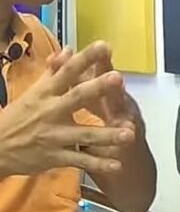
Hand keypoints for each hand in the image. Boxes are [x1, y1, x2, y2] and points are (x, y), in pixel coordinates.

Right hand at [0, 43, 135, 176]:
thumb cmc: (18, 118)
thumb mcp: (32, 93)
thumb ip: (54, 72)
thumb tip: (69, 49)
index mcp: (46, 93)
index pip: (67, 71)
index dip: (85, 58)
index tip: (104, 46)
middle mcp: (50, 112)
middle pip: (76, 97)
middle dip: (97, 88)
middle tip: (118, 78)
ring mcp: (53, 136)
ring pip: (84, 134)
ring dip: (107, 135)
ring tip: (129, 134)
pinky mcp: (55, 157)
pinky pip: (80, 160)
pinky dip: (98, 164)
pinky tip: (117, 165)